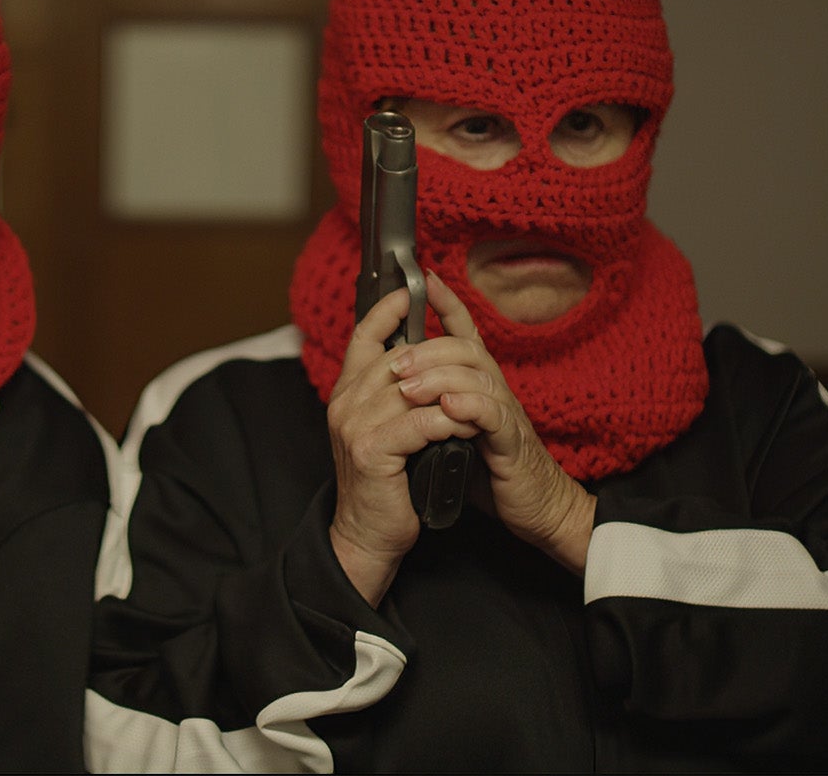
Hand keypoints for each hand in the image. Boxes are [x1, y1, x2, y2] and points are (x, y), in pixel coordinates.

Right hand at [326, 285, 479, 606]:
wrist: (368, 536)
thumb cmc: (386, 484)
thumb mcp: (386, 430)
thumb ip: (394, 395)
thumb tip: (421, 361)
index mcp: (345, 394)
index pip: (361, 338)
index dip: (386, 310)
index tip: (410, 292)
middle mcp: (344, 404)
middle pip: (394, 358)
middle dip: (437, 354)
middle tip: (473, 357)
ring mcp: (354, 425)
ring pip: (412, 388)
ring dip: (452, 391)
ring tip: (483, 397)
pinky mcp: (371, 450)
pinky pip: (421, 421)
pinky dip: (450, 421)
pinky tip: (470, 426)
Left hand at [390, 271, 595, 573]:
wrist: (534, 508)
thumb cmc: (489, 468)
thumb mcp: (452, 429)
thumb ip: (431, 406)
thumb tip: (393, 388)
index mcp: (479, 384)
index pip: (464, 333)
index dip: (448, 303)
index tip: (425, 278)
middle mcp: (495, 390)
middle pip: (464, 349)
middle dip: (426, 349)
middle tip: (394, 363)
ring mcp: (506, 414)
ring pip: (476, 376)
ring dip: (438, 377)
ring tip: (408, 388)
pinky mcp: (512, 443)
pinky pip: (494, 415)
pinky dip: (470, 408)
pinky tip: (448, 409)